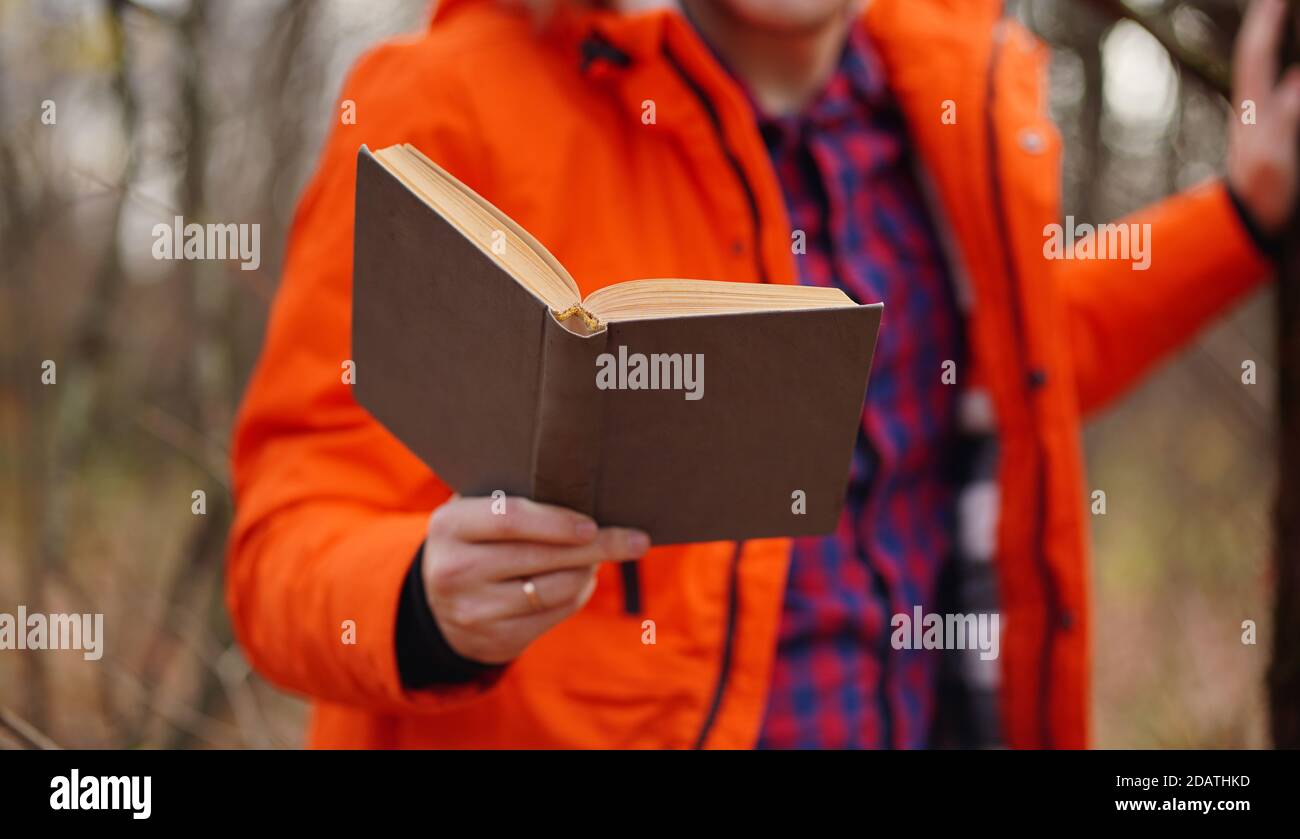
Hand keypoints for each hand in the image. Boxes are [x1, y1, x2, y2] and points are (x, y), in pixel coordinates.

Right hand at [421, 495, 649, 663]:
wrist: (440, 609)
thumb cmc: (475, 543)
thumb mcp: (475, 514)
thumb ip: (511, 497)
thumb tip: (582, 485)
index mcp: (450, 527)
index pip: (510, 519)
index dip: (557, 521)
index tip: (593, 524)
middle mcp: (455, 571)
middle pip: (541, 556)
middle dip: (597, 547)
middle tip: (636, 540)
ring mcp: (475, 610)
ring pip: (556, 588)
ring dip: (588, 571)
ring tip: (600, 555)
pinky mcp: (497, 640)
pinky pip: (556, 613)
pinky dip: (578, 594)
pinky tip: (582, 579)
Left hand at [1228, 0, 1299, 233]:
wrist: (1247, 222)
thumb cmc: (1259, 193)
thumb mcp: (1272, 155)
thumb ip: (1287, 117)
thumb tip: (1298, 78)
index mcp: (1252, 107)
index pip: (1257, 53)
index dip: (1267, 21)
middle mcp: (1257, 105)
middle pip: (1266, 54)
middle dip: (1274, 24)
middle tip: (1281, 1)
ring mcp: (1266, 117)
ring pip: (1280, 72)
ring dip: (1286, 47)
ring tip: (1290, 22)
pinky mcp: (1277, 131)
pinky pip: (1291, 95)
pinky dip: (1297, 79)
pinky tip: (1299, 72)